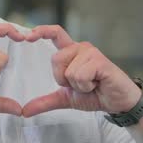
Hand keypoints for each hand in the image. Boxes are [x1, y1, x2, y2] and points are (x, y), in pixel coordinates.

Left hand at [22, 25, 141, 117]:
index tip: (27, 36)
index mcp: (71, 52)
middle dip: (64, 79)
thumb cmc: (94, 95)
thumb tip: (25, 111)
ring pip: (68, 71)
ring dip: (78, 85)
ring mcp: (91, 52)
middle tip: (81, 84)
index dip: (41, 31)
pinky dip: (86, 86)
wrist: (117, 103)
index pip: (55, 34)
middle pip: (56, 59)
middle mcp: (81, 47)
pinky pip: (80, 75)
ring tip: (92, 84)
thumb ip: (45, 102)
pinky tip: (98, 84)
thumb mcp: (65, 98)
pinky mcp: (100, 61)